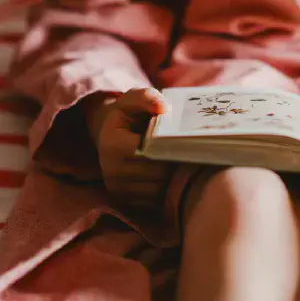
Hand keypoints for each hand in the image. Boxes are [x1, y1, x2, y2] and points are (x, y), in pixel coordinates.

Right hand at [84, 88, 172, 208]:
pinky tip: (169, 177)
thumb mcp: (135, 99)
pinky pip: (154, 201)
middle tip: (189, 153)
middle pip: (157, 174)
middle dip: (174, 163)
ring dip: (172, 179)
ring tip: (179, 163)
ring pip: (158, 190)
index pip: (151, 152)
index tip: (181, 139)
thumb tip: (163, 108)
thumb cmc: (130, 115)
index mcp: (111, 145)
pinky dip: (165, 191)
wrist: (113, 134)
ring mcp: (117, 190)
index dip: (170, 146)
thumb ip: (147, 98)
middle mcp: (110, 171)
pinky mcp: (126, 202)